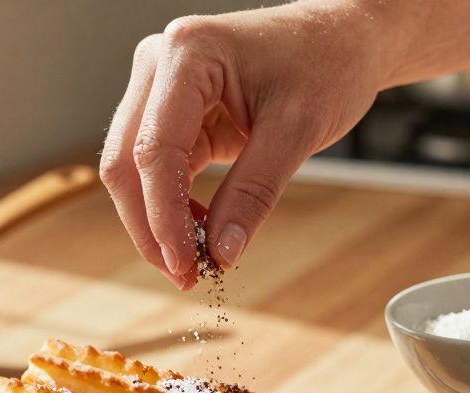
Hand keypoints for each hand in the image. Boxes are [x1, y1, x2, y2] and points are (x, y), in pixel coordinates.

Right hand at [101, 1, 385, 288]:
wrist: (342, 40)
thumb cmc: (326, 65)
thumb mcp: (297, 131)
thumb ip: (254, 192)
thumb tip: (222, 251)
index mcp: (187, 54)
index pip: (155, 148)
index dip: (162, 215)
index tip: (184, 264)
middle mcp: (160, 63)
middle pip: (127, 161)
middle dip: (150, 225)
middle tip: (184, 275)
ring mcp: (160, 86)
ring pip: (132, 169)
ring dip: (157, 220)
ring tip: (195, 259)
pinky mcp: (172, 111)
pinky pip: (157, 168)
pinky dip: (173, 206)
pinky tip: (201, 230)